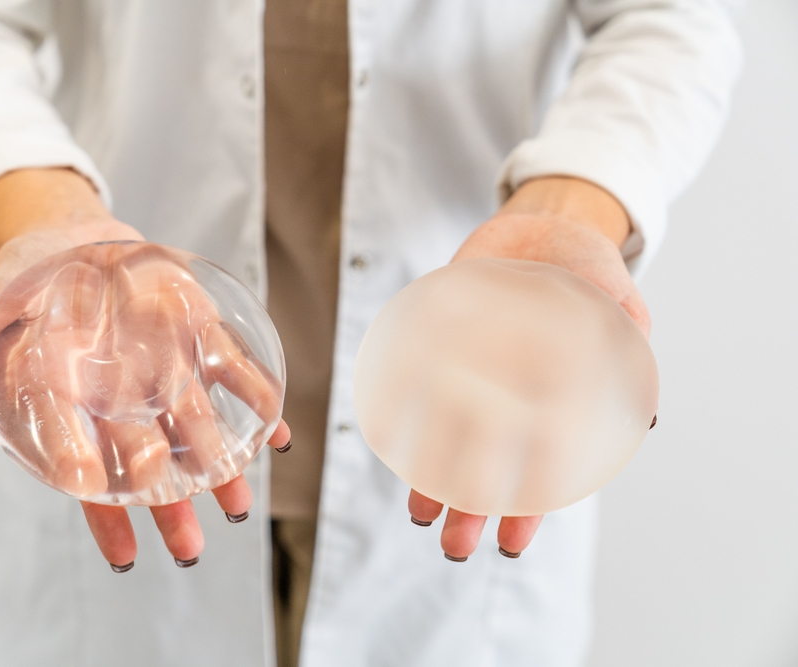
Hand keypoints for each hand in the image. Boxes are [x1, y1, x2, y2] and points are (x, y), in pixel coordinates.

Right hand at [0, 169, 290, 569]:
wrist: (63, 229)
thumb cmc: (23, 283)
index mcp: (78, 406)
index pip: (91, 474)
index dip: (106, 515)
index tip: (126, 553)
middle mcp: (126, 396)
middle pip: (150, 461)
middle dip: (170, 507)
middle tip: (189, 548)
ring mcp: (165, 364)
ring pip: (196, 424)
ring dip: (221, 467)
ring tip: (238, 505)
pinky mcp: (196, 327)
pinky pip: (232, 365)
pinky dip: (256, 396)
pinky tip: (276, 432)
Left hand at [408, 176, 648, 559]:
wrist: (542, 226)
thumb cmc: (588, 267)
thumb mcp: (618, 298)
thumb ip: (626, 344)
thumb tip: (643, 414)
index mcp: (559, 400)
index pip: (545, 469)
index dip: (532, 508)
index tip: (513, 542)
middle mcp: (513, 396)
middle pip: (493, 464)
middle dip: (473, 508)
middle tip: (453, 547)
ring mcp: (476, 374)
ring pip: (452, 436)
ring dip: (434, 476)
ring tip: (417, 512)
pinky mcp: (441, 344)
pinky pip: (418, 386)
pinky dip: (403, 413)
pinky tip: (388, 440)